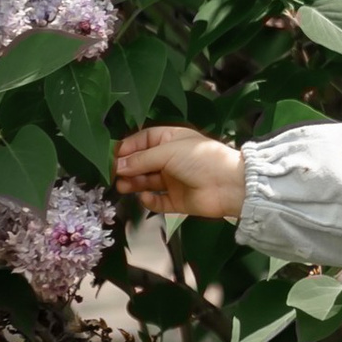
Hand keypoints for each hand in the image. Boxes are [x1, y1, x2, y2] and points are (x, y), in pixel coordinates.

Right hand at [114, 126, 244, 220]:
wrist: (228, 185)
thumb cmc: (200, 159)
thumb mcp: (168, 152)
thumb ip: (141, 159)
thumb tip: (118, 165)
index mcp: (171, 140)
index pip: (143, 140)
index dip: (128, 147)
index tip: (112, 156)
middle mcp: (171, 159)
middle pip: (142, 162)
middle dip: (127, 168)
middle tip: (114, 175)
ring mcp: (173, 180)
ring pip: (146, 182)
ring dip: (134, 183)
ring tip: (123, 186)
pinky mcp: (177, 200)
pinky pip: (157, 201)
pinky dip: (149, 201)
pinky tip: (146, 197)